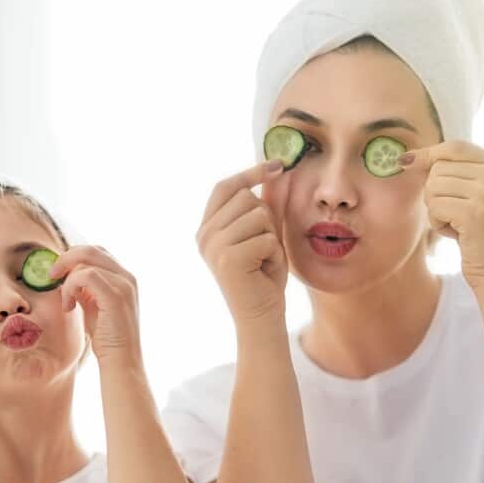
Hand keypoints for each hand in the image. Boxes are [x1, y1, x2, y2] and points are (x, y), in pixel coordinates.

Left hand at [49, 245, 141, 367]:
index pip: (96, 252)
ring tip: (66, 301)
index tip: (58, 274)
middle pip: (90, 249)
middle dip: (65, 260)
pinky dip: (71, 287)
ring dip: (67, 278)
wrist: (121, 361)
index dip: (73, 258)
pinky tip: (69, 305)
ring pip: (86, 260)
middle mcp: (127, 277)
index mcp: (124, 277)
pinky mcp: (116, 295)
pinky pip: (86, 275)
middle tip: (52, 277)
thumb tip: (66, 274)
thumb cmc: (107, 338)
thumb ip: (84, 288)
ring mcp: (124, 284)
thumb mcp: (93, 306)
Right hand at [196, 160, 290, 326]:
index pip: (225, 187)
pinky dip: (274, 254)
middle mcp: (204, 235)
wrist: (261, 318)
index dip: (250, 173)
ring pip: (258, 215)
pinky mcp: (227, 258)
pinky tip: (265, 271)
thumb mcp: (267, 234)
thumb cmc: (263, 278)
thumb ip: (270, 204)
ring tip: (264, 261)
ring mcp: (213, 246)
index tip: (278, 164)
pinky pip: (266, 238)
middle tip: (263, 249)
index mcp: (207, 228)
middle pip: (246, 198)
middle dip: (266, 220)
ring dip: (271, 238)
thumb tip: (279, 171)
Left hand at [407, 140, 483, 290]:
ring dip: (436, 210)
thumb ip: (459, 176)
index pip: (456, 147)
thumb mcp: (480, 199)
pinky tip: (456, 235)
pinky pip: (435, 206)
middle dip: (435, 194)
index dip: (428, 153)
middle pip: (439, 168)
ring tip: (457, 226)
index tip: (405, 161)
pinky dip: (438, 223)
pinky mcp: (475, 212)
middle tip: (454, 216)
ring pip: (433, 186)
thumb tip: (412, 158)